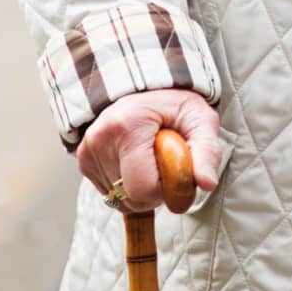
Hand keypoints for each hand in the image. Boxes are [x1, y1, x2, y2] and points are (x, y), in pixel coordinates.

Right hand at [78, 88, 224, 210]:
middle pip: (130, 197)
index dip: (168, 189)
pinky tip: (138, 164)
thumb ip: (207, 151)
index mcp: (128, 125)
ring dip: (142, 190)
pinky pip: (109, 194)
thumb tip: (207, 183)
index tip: (179, 171)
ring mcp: (87, 151)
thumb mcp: (200, 119)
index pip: (144, 187)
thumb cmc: (176, 106)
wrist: (147, 90)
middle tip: (168, 167)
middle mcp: (100, 139)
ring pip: (119, 199)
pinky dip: (127, 187)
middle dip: (156, 191)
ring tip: (153, 162)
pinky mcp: (84, 161)